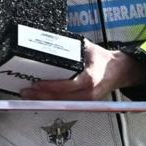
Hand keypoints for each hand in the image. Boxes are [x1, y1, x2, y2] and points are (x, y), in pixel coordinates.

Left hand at [20, 43, 145, 100]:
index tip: (37, 84)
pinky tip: (41, 99)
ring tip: (29, 96)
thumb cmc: (102, 59)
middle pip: (62, 98)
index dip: (52, 86)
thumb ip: (71, 47)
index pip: (69, 85)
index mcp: (90, 77)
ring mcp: (87, 100)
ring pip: (63, 104)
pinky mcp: (84, 103)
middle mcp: (89, 92)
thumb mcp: (87, 48)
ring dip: (45, 101)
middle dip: (42, 97)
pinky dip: (53, 102)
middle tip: (26, 92)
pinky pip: (66, 104)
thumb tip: (51, 41)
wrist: (119, 71)